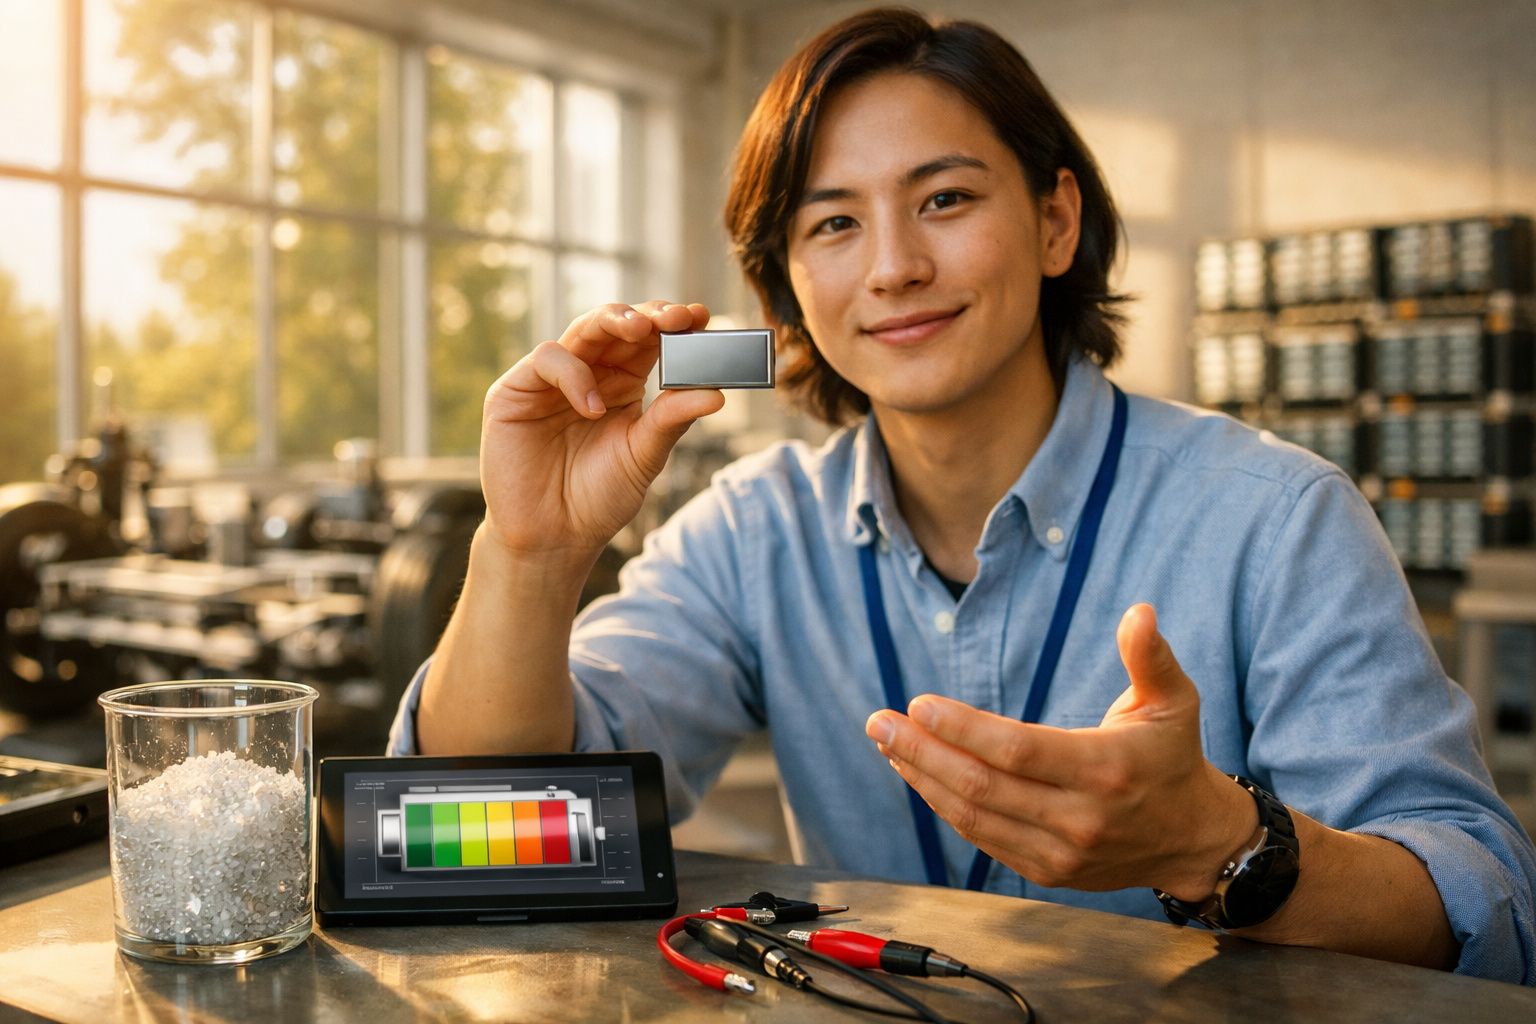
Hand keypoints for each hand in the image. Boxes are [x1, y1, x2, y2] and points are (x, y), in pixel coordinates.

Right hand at [479, 301, 725, 557]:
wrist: (554, 538)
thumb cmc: (599, 498)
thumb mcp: (645, 456)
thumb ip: (673, 420)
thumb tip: (717, 394)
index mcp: (623, 383)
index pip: (649, 340)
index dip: (673, 324)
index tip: (701, 317)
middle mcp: (589, 372)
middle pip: (618, 325)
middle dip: (648, 314)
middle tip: (676, 317)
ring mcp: (552, 379)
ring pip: (583, 328)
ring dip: (615, 320)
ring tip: (642, 331)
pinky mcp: (516, 391)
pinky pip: (548, 359)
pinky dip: (574, 374)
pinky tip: (593, 406)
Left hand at [865, 604, 1254, 896]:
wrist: (1192, 839)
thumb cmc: (1173, 757)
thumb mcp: (1175, 701)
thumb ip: (1150, 657)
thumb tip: (1140, 611)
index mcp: (1106, 769)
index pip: (1018, 751)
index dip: (963, 729)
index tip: (918, 704)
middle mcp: (1081, 818)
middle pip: (983, 786)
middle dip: (923, 752)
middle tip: (880, 723)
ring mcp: (1061, 852)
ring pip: (974, 818)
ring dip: (923, 780)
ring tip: (888, 745)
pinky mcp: (1047, 871)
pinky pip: (983, 839)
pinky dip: (944, 807)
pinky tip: (919, 775)